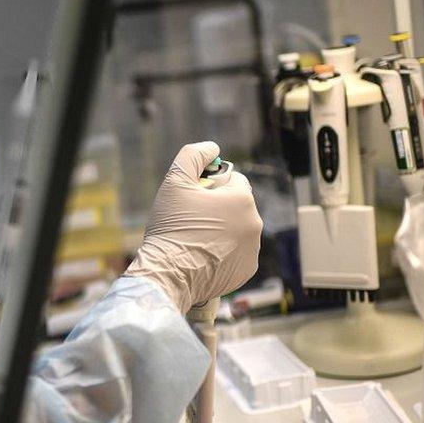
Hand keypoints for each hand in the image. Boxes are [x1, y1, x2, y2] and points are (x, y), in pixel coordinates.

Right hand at [125, 142, 262, 312]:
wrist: (168, 274)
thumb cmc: (171, 228)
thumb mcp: (174, 181)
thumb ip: (194, 155)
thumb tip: (212, 148)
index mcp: (242, 199)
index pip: (233, 179)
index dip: (210, 185)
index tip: (193, 198)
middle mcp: (255, 223)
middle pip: (235, 205)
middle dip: (217, 208)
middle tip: (190, 219)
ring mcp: (253, 249)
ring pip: (237, 228)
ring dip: (221, 229)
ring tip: (194, 239)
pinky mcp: (247, 269)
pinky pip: (237, 252)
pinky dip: (223, 251)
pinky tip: (202, 254)